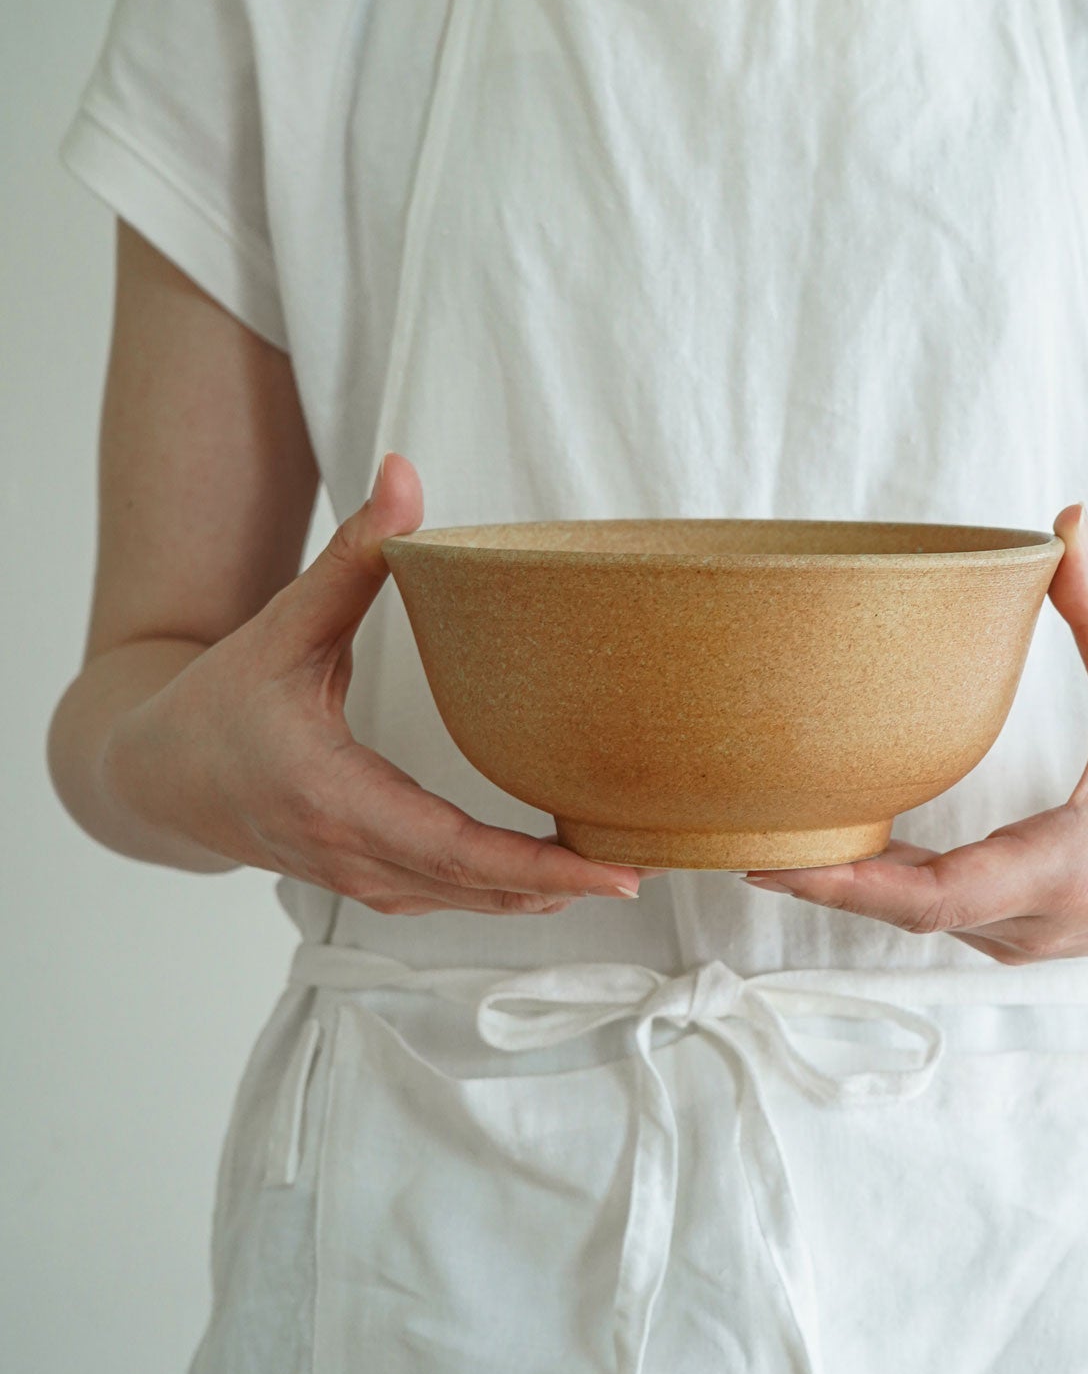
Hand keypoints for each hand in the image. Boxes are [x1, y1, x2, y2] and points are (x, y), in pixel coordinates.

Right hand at [99, 453, 645, 914]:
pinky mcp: (362, 882)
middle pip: (473, 888)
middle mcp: (347, 851)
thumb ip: (351, 554)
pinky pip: (444, 899)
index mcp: (330, 792)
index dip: (536, 867)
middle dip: (562, 886)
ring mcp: (355, 878)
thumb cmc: (221, 699)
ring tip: (617, 872)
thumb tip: (403, 469)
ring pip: (462, 904)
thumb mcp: (284, 623)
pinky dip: (501, 896)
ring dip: (539, 896)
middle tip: (644, 869)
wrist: (157, 776)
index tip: (608, 871)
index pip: (453, 848)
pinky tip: (554, 882)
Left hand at [743, 502, 1087, 962]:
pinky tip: (844, 856)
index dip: (848, 885)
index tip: (773, 862)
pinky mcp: (1035, 940)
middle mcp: (1045, 921)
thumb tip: (1064, 523)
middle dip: (822, 885)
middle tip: (737, 841)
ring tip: (773, 840)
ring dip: (852, 892)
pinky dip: (891, 896)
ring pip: (922, 925)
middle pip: (908, 914)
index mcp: (1071, 865)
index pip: (937, 895)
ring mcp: (1038, 941)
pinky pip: (946, 924)